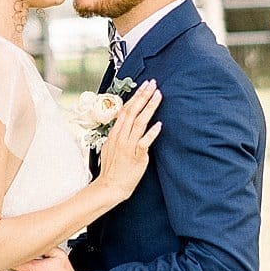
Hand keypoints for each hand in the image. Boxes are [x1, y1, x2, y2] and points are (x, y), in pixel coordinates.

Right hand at [96, 78, 161, 205]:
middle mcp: (121, 136)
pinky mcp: (137, 156)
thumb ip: (118, 134)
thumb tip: (124, 122)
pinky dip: (152, 132)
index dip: (136, 96)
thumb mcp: (110, 146)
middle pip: (133, 111)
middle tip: (153, 84)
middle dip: (143, 96)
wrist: (110, 186)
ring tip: (158, 95)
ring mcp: (128, 145)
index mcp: (114, 133)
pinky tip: (159, 124)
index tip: (144, 86)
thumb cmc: (111, 168)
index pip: (125, 109)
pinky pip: (145, 142)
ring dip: (149, 107)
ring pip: (140, 122)